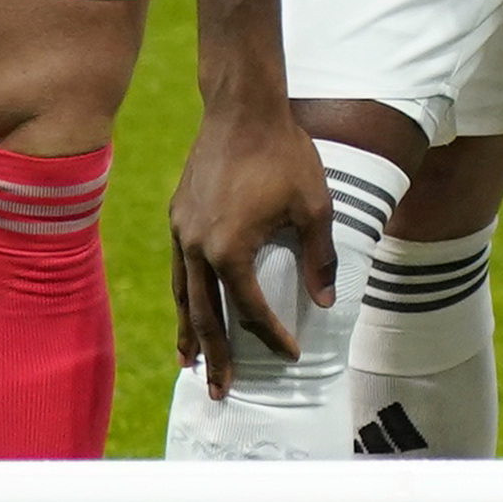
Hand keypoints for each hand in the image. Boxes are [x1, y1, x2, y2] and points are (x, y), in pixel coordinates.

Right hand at [167, 99, 338, 391]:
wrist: (243, 109)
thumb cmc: (285, 154)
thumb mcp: (315, 206)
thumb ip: (319, 257)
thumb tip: (325, 303)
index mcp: (229, 250)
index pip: (248, 309)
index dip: (270, 336)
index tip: (290, 355)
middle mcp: (196, 247)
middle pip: (204, 314)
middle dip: (215, 355)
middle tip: (220, 391)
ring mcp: (181, 232)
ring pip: (182, 294)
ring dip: (188, 331)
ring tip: (191, 363)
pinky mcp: (177, 217)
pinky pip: (179, 269)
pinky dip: (184, 296)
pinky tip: (189, 308)